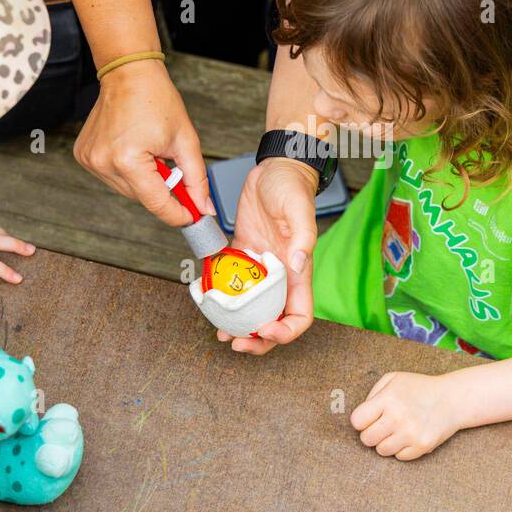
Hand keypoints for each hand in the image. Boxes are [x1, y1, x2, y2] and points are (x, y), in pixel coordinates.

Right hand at [74, 59, 212, 226]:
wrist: (129, 74)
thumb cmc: (157, 100)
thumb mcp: (186, 141)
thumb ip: (197, 180)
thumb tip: (203, 208)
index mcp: (128, 160)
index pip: (156, 203)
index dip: (178, 214)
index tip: (193, 217)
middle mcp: (104, 163)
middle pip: (142, 199)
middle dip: (163, 192)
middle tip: (176, 172)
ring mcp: (90, 160)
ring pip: (128, 190)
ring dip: (145, 181)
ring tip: (152, 152)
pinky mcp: (84, 156)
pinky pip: (113, 178)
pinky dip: (129, 172)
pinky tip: (135, 149)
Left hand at [219, 157, 318, 353]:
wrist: (274, 168)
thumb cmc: (291, 186)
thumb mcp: (298, 209)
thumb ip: (302, 237)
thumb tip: (297, 266)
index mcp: (299, 272)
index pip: (300, 315)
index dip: (286, 331)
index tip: (264, 330)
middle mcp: (281, 276)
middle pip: (274, 320)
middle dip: (258, 340)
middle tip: (236, 343)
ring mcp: (261, 269)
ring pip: (252, 309)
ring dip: (239, 326)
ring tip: (222, 334)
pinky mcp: (243, 255)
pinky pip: (233, 285)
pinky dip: (223, 300)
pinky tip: (209, 305)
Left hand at [350, 371, 465, 459]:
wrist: (452, 399)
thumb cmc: (419, 388)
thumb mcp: (394, 379)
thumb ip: (373, 394)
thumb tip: (360, 418)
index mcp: (388, 398)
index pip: (357, 421)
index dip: (361, 421)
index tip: (369, 418)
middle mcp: (398, 417)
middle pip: (366, 439)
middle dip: (371, 433)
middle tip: (382, 426)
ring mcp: (411, 433)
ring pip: (381, 451)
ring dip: (386, 442)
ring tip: (397, 430)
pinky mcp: (422, 446)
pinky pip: (399, 457)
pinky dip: (402, 449)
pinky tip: (410, 436)